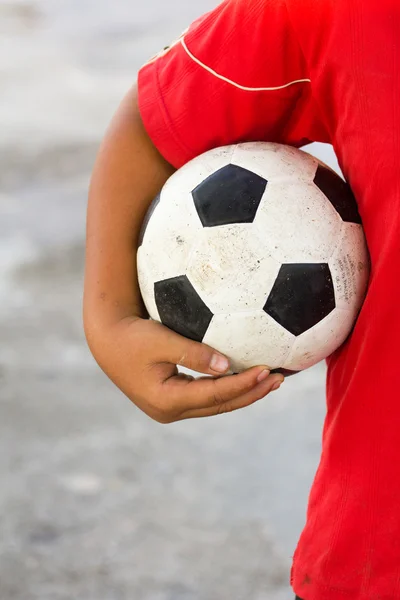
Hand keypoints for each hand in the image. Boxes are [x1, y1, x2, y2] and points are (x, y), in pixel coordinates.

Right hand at [88, 316, 284, 422]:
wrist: (107, 341)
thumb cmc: (131, 335)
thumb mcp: (161, 340)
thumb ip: (193, 352)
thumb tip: (227, 365)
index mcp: (167, 401)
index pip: (215, 395)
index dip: (243, 384)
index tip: (267, 371)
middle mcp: (170, 410)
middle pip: (220, 406)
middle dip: (251, 393)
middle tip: (278, 380)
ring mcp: (171, 408)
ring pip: (216, 405)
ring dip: (242, 393)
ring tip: (269, 381)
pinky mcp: (171, 400)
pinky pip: (207, 397)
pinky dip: (227, 388)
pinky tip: (243, 378)